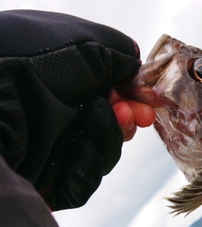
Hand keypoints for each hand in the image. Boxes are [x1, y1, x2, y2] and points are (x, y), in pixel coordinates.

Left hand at [0, 10, 152, 209]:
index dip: (130, 96)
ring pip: (102, 153)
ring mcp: (50, 149)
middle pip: (108, 125)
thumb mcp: (84, 44)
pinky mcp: (50, 182)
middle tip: (138, 115)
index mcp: (56, 83)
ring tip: (99, 116)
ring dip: (109, 135)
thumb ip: (118, 54)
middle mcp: (53, 115)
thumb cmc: (29, 67)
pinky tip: (77, 145)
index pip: (103, 92)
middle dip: (126, 119)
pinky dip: (89, 159)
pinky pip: (86, 177)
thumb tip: (134, 66)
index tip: (148, 100)